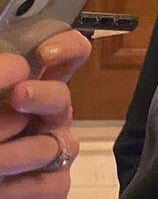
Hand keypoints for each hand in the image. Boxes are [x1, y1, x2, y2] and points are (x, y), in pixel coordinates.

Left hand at [0, 29, 90, 196]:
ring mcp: (54, 149)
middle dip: (42, 96)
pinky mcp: (55, 183)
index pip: (69, 56)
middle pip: (62, 97)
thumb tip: (18, 68)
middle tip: (19, 95)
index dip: (69, 48)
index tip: (45, 53)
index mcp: (32, 85)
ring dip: (13, 153)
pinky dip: (17, 185)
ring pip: (49, 145)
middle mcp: (48, 114)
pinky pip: (46, 182)